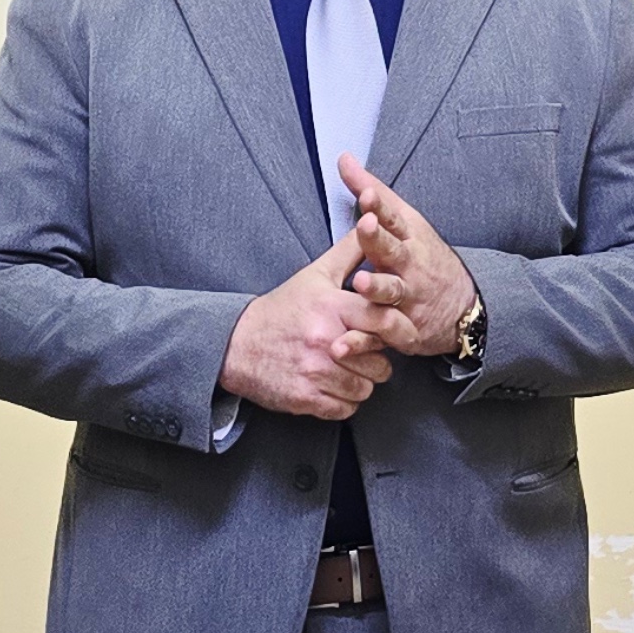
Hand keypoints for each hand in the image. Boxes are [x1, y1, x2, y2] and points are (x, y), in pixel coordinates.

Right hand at [225, 221, 395, 419]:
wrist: (236, 344)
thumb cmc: (281, 309)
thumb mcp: (314, 275)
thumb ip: (349, 252)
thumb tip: (373, 225)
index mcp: (331, 308)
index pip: (384, 319)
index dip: (397, 328)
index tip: (396, 332)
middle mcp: (325, 341)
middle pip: (381, 362)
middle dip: (378, 360)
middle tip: (367, 352)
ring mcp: (315, 373)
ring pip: (366, 388)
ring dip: (362, 382)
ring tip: (349, 368)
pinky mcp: (305, 399)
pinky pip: (346, 408)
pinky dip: (345, 400)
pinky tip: (335, 384)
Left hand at [339, 158, 479, 357]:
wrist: (465, 306)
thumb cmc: (424, 256)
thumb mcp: (404, 220)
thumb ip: (372, 192)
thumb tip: (343, 158)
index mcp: (409, 236)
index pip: (394, 217)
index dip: (380, 206)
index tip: (367, 194)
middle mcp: (411, 266)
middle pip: (394, 251)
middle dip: (379, 240)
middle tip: (365, 228)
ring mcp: (410, 298)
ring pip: (391, 293)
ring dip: (376, 288)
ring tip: (359, 283)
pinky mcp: (404, 329)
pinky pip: (381, 335)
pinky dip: (362, 342)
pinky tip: (342, 344)